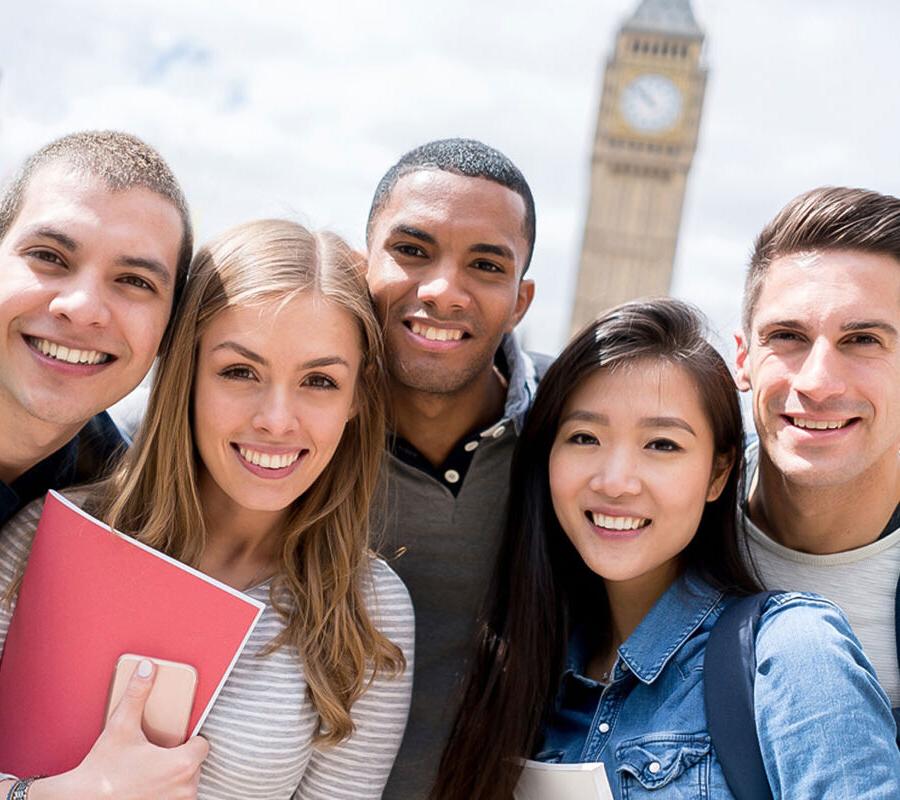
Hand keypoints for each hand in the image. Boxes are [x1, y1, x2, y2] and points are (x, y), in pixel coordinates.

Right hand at [31, 659, 208, 799]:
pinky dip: (166, 793)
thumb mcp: (121, 726)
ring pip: (187, 784)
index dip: (189, 740)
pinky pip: (176, 799)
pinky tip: (148, 787)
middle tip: (156, 755)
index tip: (174, 739)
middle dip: (179, 758)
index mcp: (182, 764)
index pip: (202, 745)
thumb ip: (138, 693)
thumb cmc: (102, 769)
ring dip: (174, 778)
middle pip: (195, 765)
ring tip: (150, 772)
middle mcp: (185, 788)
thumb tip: (147, 668)